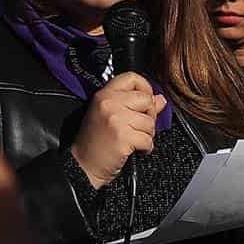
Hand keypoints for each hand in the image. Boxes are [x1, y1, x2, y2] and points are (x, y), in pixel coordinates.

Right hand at [72, 71, 164, 188]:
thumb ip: (135, 104)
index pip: (132, 77)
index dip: (144, 88)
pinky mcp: (123, 137)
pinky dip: (146, 148)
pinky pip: (148, 139)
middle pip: (146, 99)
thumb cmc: (95, 141)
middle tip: (139, 127)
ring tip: (134, 139)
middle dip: (149, 115)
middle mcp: (109, 103)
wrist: (83, 166)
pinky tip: (136, 150)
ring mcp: (116, 119)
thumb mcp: (110, 116)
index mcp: (104, 95)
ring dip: (147, 134)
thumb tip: (160, 99)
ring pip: (149, 121)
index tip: (145, 102)